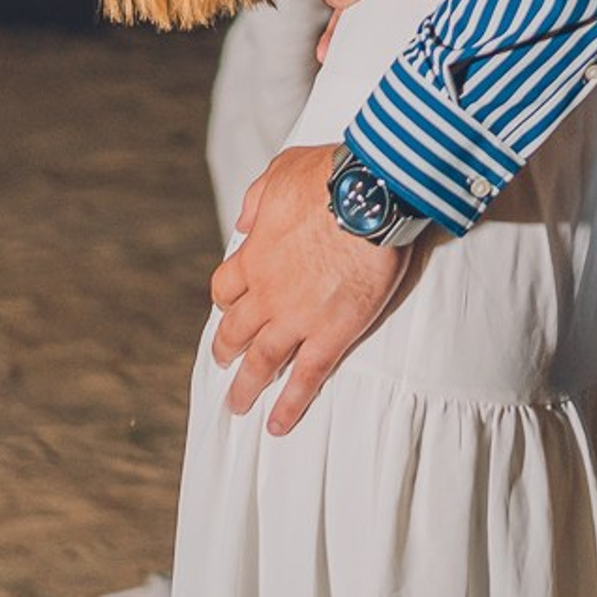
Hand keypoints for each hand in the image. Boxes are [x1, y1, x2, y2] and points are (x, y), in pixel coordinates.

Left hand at [210, 145, 410, 432]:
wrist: (371, 194)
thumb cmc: (330, 174)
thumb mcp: (282, 171)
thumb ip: (258, 197)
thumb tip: (243, 220)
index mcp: (254, 255)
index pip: (225, 288)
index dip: (227, 300)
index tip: (231, 306)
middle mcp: (267, 293)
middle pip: (235, 331)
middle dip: (227, 349)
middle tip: (224, 362)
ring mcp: (297, 318)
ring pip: (262, 362)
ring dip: (247, 386)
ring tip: (239, 404)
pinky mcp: (331, 334)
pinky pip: (305, 378)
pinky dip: (289, 404)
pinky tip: (278, 425)